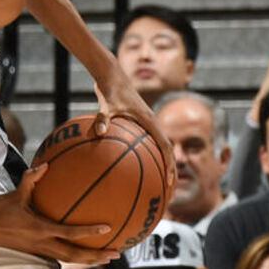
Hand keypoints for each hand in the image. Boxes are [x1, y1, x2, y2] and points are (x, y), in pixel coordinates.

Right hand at [0, 165, 115, 262]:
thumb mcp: (15, 193)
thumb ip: (31, 179)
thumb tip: (46, 165)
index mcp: (38, 229)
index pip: (69, 233)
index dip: (88, 232)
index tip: (107, 228)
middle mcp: (41, 244)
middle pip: (74, 256)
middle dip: (96, 256)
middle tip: (116, 253)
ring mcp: (38, 250)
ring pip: (68, 259)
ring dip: (89, 260)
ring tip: (107, 256)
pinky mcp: (35, 252)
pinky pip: (59, 256)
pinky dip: (75, 256)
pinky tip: (85, 251)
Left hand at [91, 66, 175, 190]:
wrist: (111, 76)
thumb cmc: (109, 90)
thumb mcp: (105, 105)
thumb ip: (102, 119)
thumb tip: (98, 132)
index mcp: (150, 121)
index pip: (165, 146)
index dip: (169, 165)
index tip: (169, 181)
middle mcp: (153, 124)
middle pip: (168, 152)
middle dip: (171, 172)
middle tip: (170, 193)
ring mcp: (148, 125)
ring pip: (160, 149)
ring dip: (162, 167)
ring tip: (158, 187)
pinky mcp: (140, 125)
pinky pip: (147, 145)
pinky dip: (145, 158)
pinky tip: (134, 172)